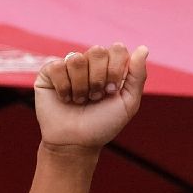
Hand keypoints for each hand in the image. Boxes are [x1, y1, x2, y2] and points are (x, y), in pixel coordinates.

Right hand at [34, 43, 148, 151]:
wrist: (76, 143)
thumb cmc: (102, 125)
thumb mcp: (128, 103)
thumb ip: (138, 75)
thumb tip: (143, 48)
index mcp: (109, 66)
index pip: (117, 49)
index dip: (115, 70)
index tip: (111, 92)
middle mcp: (89, 63)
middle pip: (97, 51)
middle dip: (98, 79)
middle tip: (95, 97)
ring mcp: (68, 66)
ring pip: (77, 59)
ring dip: (80, 87)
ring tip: (79, 101)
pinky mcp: (49, 73)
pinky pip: (57, 67)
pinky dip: (64, 88)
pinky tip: (64, 99)